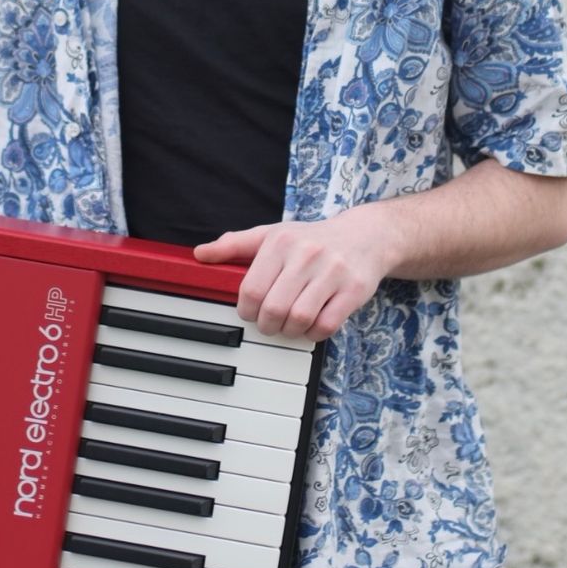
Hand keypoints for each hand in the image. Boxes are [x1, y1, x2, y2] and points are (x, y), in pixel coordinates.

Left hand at [194, 211, 390, 341]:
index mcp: (281, 241)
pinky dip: (314, 333)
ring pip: (300, 319)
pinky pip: (327, 325)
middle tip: (269, 324)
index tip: (250, 313)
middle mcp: (306, 254)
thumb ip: (235, 244)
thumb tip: (200, 254)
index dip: (246, 310)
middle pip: (274, 308)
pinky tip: (312, 325)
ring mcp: (332, 272)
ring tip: (290, 325)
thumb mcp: (272, 234)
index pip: (251, 289)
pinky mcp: (353, 289)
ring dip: (290, 331)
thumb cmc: (311, 239)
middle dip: (267, 325)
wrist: (366, 236)